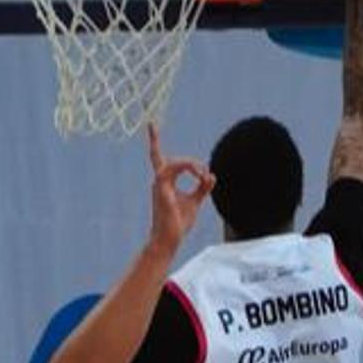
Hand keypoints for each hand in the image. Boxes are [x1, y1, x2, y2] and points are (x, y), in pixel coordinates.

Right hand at [147, 124, 214, 251]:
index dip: (154, 140)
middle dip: (193, 164)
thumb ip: (202, 188)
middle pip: (175, 160)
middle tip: (206, 177)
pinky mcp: (162, 188)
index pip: (157, 156)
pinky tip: (199, 176)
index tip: (151, 123)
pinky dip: (188, 168)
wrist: (170, 239)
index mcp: (165, 181)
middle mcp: (159, 180)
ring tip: (203, 177)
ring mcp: (159, 183)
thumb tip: (211, 176)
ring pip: (176, 162)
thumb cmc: (179, 222)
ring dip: (192, 166)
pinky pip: (173, 168)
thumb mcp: (196, 201)